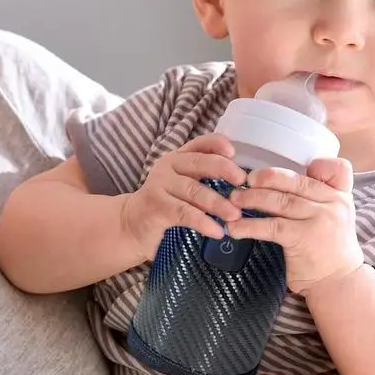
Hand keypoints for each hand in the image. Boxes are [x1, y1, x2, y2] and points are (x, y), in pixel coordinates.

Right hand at [121, 134, 245, 259]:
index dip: (217, 143)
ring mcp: (160, 185)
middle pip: (199, 163)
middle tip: (242, 182)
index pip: (200, 143)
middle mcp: (169, 166)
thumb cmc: (166, 204)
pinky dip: (203, 222)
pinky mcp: (157, 207)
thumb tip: (243, 184)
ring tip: (235, 215)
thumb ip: (204, 179)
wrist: (132, 224)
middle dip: (224, 170)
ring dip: (218, 203)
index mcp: (179, 157)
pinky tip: (217, 231)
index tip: (234, 152)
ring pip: (194, 190)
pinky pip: (184, 213)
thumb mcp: (184, 185)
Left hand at [226, 157, 363, 294]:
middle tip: (245, 180)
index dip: (315, 164)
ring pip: (280, 201)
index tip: (294, 168)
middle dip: (267, 178)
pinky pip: (271, 226)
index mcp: (340, 195)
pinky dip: (249, 225)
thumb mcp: (335, 216)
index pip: (335, 168)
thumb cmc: (330, 248)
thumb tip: (281, 179)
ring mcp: (320, 220)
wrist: (339, 283)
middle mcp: (334, 203)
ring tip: (233, 200)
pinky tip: (235, 227)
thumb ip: (319, 196)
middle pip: (295, 181)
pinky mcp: (302, 238)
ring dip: (252, 199)